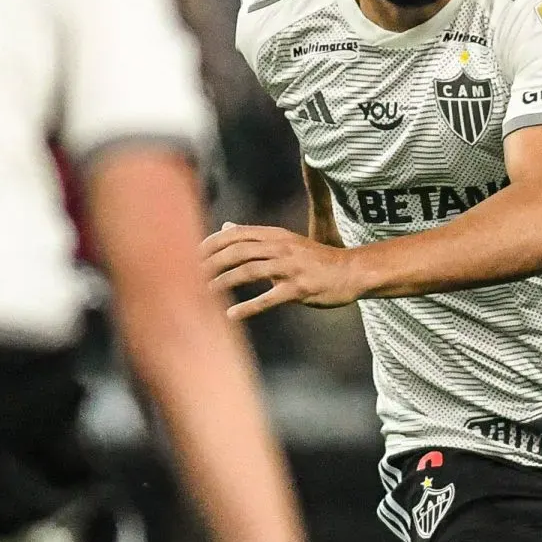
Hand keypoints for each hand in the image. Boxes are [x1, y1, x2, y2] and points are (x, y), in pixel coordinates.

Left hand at [201, 223, 365, 318]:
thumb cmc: (316, 259)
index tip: (190, 255)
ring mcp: (291, 269)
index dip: (210, 244)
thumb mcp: (286, 241)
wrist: (352, 272)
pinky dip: (248, 307)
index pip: (236, 234)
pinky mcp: (300, 290)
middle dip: (210, 263)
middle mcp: (282, 248)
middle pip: (238, 251)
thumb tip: (225, 227)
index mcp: (276, 235)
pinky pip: (269, 299)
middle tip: (190, 275)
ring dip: (223, 282)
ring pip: (249, 271)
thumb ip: (255, 236)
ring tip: (204, 292)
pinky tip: (231, 314)